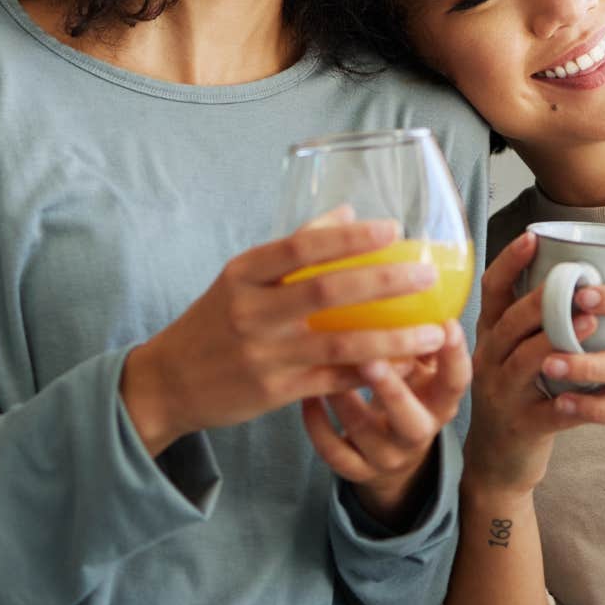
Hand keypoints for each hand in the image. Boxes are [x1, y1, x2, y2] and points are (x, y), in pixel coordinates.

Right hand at [122, 215, 453, 455]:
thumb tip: (347, 212)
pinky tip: (407, 367)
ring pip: (341, 343)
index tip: (392, 228)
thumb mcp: (240, 278)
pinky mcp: (274, 391)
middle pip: (326, 291)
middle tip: (426, 275)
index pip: (299, 247)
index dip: (348, 237)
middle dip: (384, 283)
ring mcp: (264, 354)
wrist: (169, 382)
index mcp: (243, 274)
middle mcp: (252, 311)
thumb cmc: (215, 321)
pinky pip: (334, 380)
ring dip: (393, 338)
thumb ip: (291, 248)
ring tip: (435, 331)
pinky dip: (374, 373)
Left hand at [302, 319, 470, 526]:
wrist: (393, 456)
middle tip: (370, 359)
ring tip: (321, 366)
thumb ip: (420, 336)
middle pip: (411, 420)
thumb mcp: (423, 369)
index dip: (454, 356)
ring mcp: (385, 456)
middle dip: (392, 391)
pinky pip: (334, 453)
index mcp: (440, 403)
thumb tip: (412, 271)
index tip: (445, 323)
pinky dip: (318, 425)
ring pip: (364, 433)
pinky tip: (307, 397)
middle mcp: (418, 433)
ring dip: (343, 399)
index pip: (457, 383)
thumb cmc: (408, 391)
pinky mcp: (356, 470)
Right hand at [461, 232, 593, 496]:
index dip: (509, 262)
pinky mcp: (522, 427)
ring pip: (525, 361)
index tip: (534, 236)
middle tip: (576, 281)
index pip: (491, 291)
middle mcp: (489, 360)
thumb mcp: (515, 355)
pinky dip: (584, 401)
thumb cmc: (518, 396)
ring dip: (558, 342)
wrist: (497, 463)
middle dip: (540, 299)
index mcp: (490, 336)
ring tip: (591, 325)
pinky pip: (554, 412)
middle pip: (509, 322)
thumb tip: (592, 281)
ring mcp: (502, 395)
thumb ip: (538, 323)